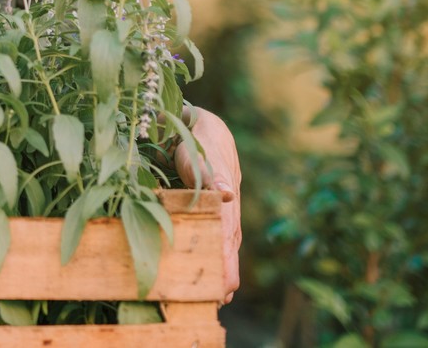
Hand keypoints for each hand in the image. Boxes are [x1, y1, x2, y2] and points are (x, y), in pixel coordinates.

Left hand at [175, 106, 241, 303]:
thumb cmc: (198, 142)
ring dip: (224, 267)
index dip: (225, 260)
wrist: (202, 127)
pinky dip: (217, 255)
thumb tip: (226, 196)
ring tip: (220, 295)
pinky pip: (217, 236)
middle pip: (229, 244)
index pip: (226, 235)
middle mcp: (226, 208)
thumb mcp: (200, 155)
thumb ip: (210, 175)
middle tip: (222, 299)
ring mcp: (222, 210)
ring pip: (226, 243)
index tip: (227, 284)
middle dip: (227, 272)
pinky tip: (213, 270)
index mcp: (224, 200)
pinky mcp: (214, 211)